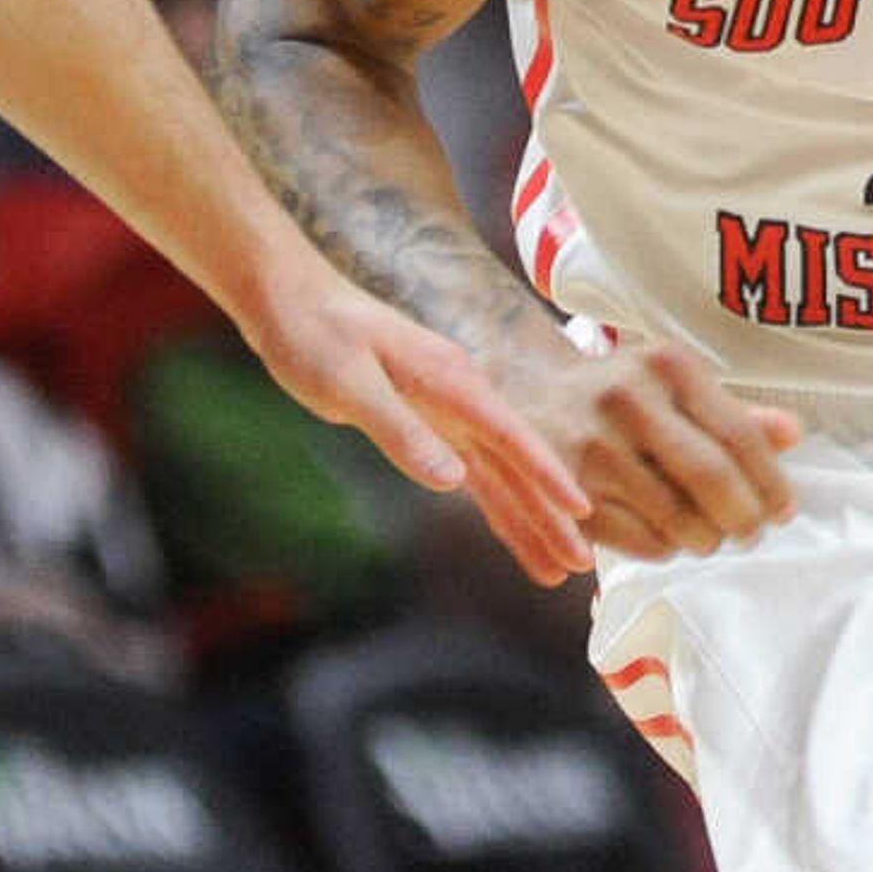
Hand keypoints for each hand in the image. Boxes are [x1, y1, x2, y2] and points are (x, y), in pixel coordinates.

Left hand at [242, 269, 595, 582]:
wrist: (291, 301)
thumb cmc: (317, 333)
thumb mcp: (351, 384)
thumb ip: (402, 431)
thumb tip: (453, 481)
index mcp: (451, 380)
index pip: (512, 436)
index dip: (548, 476)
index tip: (581, 511)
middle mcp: (461, 396)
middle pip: (515, 464)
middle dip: (549, 514)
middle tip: (580, 564)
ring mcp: (448, 410)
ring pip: (498, 475)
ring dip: (527, 519)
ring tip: (554, 569)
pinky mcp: (429, 423)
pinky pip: (471, 473)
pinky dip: (493, 505)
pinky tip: (514, 532)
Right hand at [497, 334, 805, 569]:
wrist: (523, 396)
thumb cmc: (618, 396)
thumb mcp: (673, 386)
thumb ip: (732, 412)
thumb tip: (792, 434)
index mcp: (666, 365)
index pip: (739, 435)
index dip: (771, 482)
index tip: (784, 511)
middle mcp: (628, 398)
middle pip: (712, 478)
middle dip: (743, 517)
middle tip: (752, 533)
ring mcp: (592, 445)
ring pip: (677, 517)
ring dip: (706, 539)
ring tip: (710, 536)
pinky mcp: (567, 491)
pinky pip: (639, 540)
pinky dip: (665, 548)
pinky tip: (667, 538)